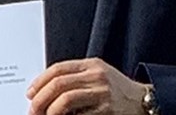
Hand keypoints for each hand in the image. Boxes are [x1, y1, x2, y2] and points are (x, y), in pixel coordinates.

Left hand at [26, 58, 148, 114]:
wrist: (145, 102)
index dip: (39, 81)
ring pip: (65, 100)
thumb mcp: (98, 75)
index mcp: (91, 65)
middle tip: (32, 110)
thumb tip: (43, 90)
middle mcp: (96, 76)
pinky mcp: (106, 110)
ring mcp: (102, 93)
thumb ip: (75, 77)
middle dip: (40, 99)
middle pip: (58, 84)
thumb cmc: (117, 90)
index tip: (29, 93)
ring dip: (49, 111)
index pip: (57, 69)